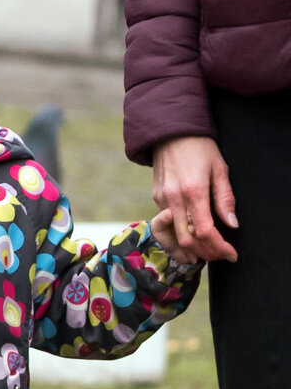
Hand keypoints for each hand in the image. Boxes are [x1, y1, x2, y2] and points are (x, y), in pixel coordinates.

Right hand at [151, 136, 237, 261]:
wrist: (169, 132)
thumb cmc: (199, 148)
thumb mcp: (220, 169)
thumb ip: (225, 198)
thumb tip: (232, 224)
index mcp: (193, 191)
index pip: (205, 231)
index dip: (219, 247)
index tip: (231, 254)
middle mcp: (174, 199)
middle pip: (186, 239)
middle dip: (204, 253)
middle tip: (219, 256)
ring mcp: (162, 199)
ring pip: (174, 234)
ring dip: (191, 247)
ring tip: (206, 251)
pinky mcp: (156, 197)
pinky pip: (168, 221)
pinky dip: (181, 232)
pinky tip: (193, 232)